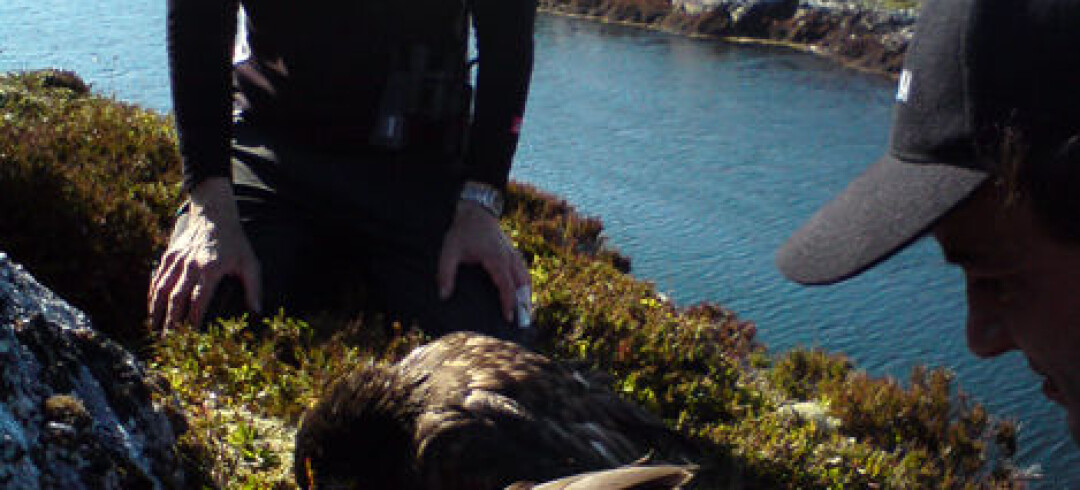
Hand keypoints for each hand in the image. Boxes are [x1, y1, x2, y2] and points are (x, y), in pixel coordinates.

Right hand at [148, 177, 260, 331]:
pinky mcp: (169, 256)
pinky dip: (152, 295)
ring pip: (161, 289)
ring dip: (156, 311)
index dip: (193, 319)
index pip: (199, 299)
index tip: (191, 336)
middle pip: (176, 298)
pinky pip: (157, 278)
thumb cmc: (235, 242)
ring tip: (153, 330)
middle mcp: (191, 265)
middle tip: (167, 340)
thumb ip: (254, 287)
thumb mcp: (250, 262)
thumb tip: (257, 311)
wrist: (214, 214)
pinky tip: (151, 309)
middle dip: (170, 321)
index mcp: (211, 268)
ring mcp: (177, 260)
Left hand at [437, 199, 530, 322]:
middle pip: (523, 284)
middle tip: (523, 323)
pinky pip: (524, 272)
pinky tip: (523, 296)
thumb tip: (444, 296)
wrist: (475, 211)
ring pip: (526, 278)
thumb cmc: (462, 232)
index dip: (508, 303)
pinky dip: (525, 286)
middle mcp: (509, 258)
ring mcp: (513, 255)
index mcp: (496, 259)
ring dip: (527, 295)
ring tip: (526, 313)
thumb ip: (446, 274)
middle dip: (524, 304)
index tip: (508, 319)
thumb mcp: (449, 251)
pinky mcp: (513, 253)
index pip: (506, 285)